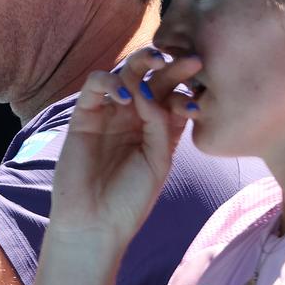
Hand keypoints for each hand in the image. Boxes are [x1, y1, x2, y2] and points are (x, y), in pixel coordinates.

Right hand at [49, 48, 202, 249]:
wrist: (96, 224)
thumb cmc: (131, 198)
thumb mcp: (159, 162)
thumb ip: (160, 126)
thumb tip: (151, 93)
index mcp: (156, 127)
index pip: (174, 96)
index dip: (188, 88)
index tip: (201, 90)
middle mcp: (133, 116)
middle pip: (152, 78)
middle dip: (171, 65)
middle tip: (190, 60)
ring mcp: (108, 113)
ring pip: (124, 73)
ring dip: (141, 63)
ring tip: (155, 63)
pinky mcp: (83, 116)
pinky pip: (94, 86)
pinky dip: (109, 81)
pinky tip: (123, 95)